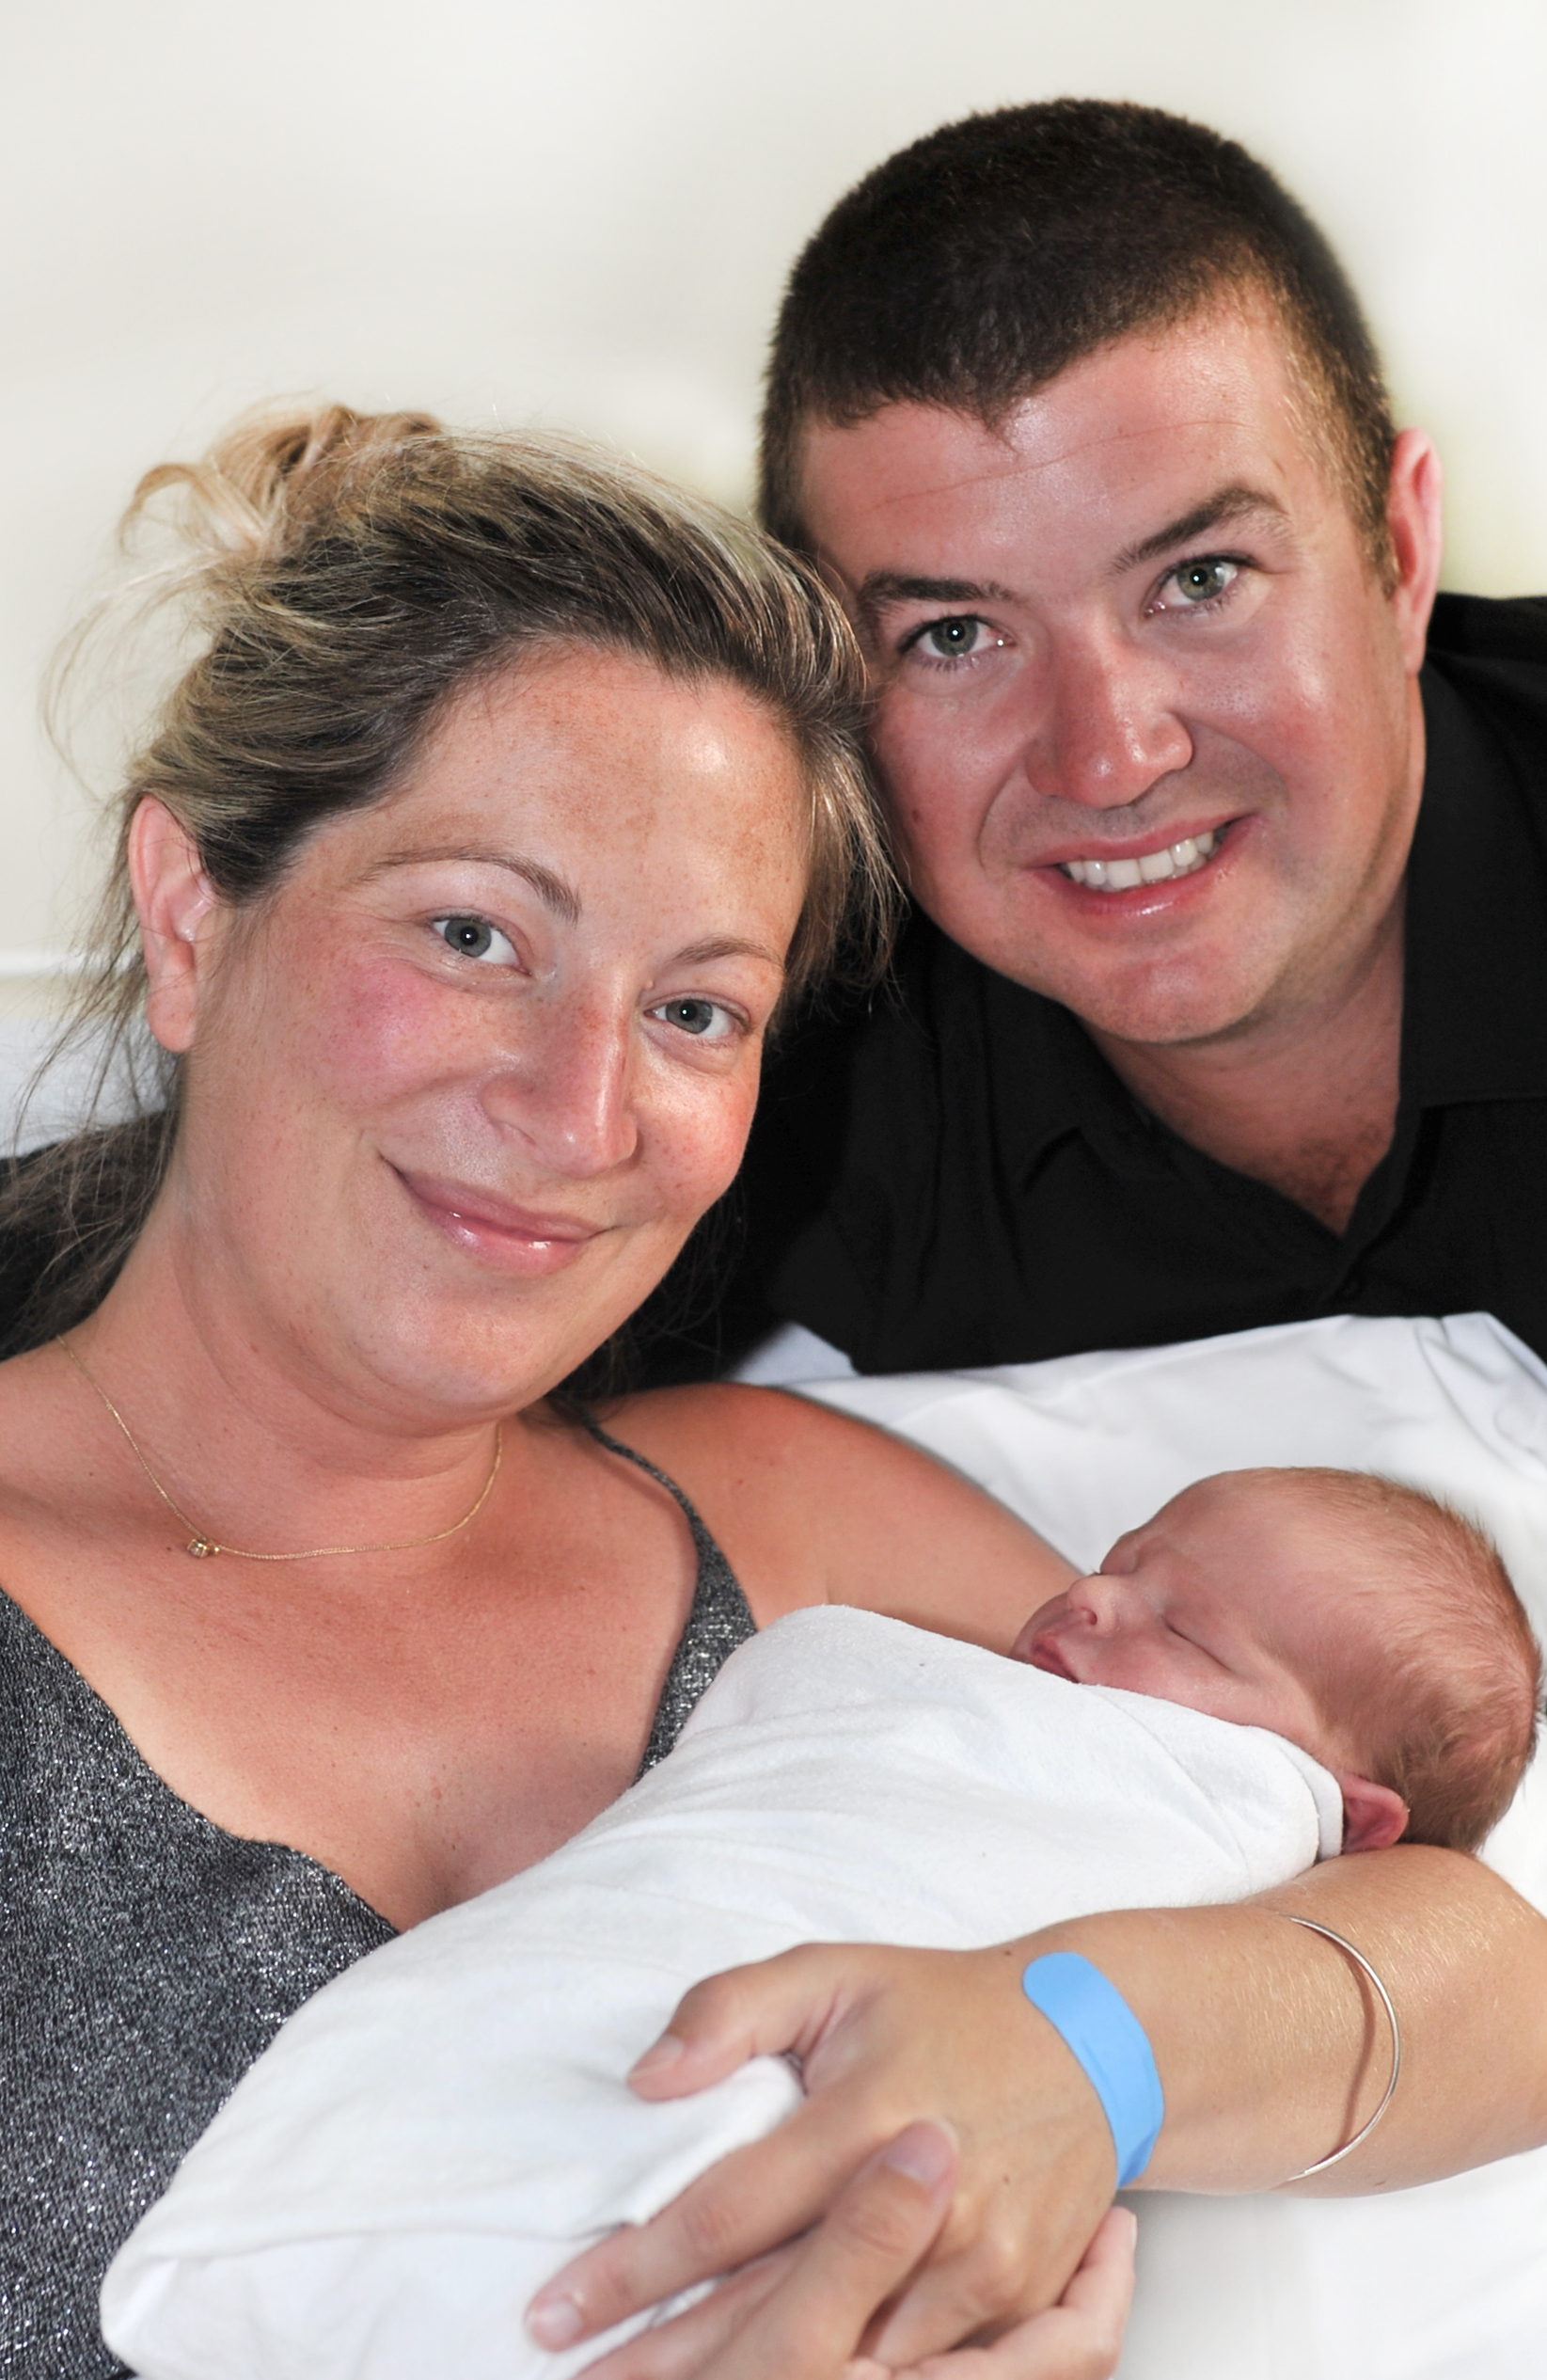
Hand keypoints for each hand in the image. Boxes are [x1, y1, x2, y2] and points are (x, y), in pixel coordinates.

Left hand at [526, 1940, 1118, 2373]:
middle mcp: (921, 2198)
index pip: (724, 2214)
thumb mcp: (833, 1974)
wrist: (1095, 2042)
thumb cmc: (941, 2005)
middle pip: (770, 2309)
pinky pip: (916, 2374)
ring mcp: (977, 2263)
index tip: (555, 2307)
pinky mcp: (1015, 2301)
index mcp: (863, 2114)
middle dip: (667, 2360)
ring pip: (842, 2358)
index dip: (633, 2269)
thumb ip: (731, 2010)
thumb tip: (647, 2081)